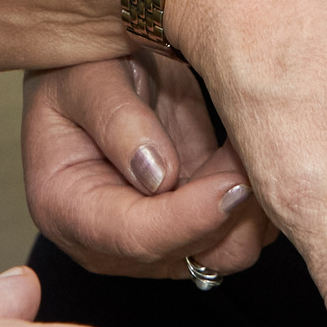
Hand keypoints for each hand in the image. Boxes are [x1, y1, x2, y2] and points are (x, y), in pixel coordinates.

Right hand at [22, 55, 275, 278]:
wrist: (90, 73)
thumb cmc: (74, 73)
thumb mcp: (84, 79)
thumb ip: (117, 121)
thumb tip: (159, 177)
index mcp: (68, 209)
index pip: (137, 237)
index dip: (191, 217)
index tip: (235, 185)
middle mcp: (110, 239)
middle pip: (187, 254)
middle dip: (231, 210)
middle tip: (259, 148)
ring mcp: (154, 234)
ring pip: (223, 251)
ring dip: (250, 206)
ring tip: (256, 143)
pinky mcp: (190, 219)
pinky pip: (237, 228)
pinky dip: (254, 197)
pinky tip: (254, 148)